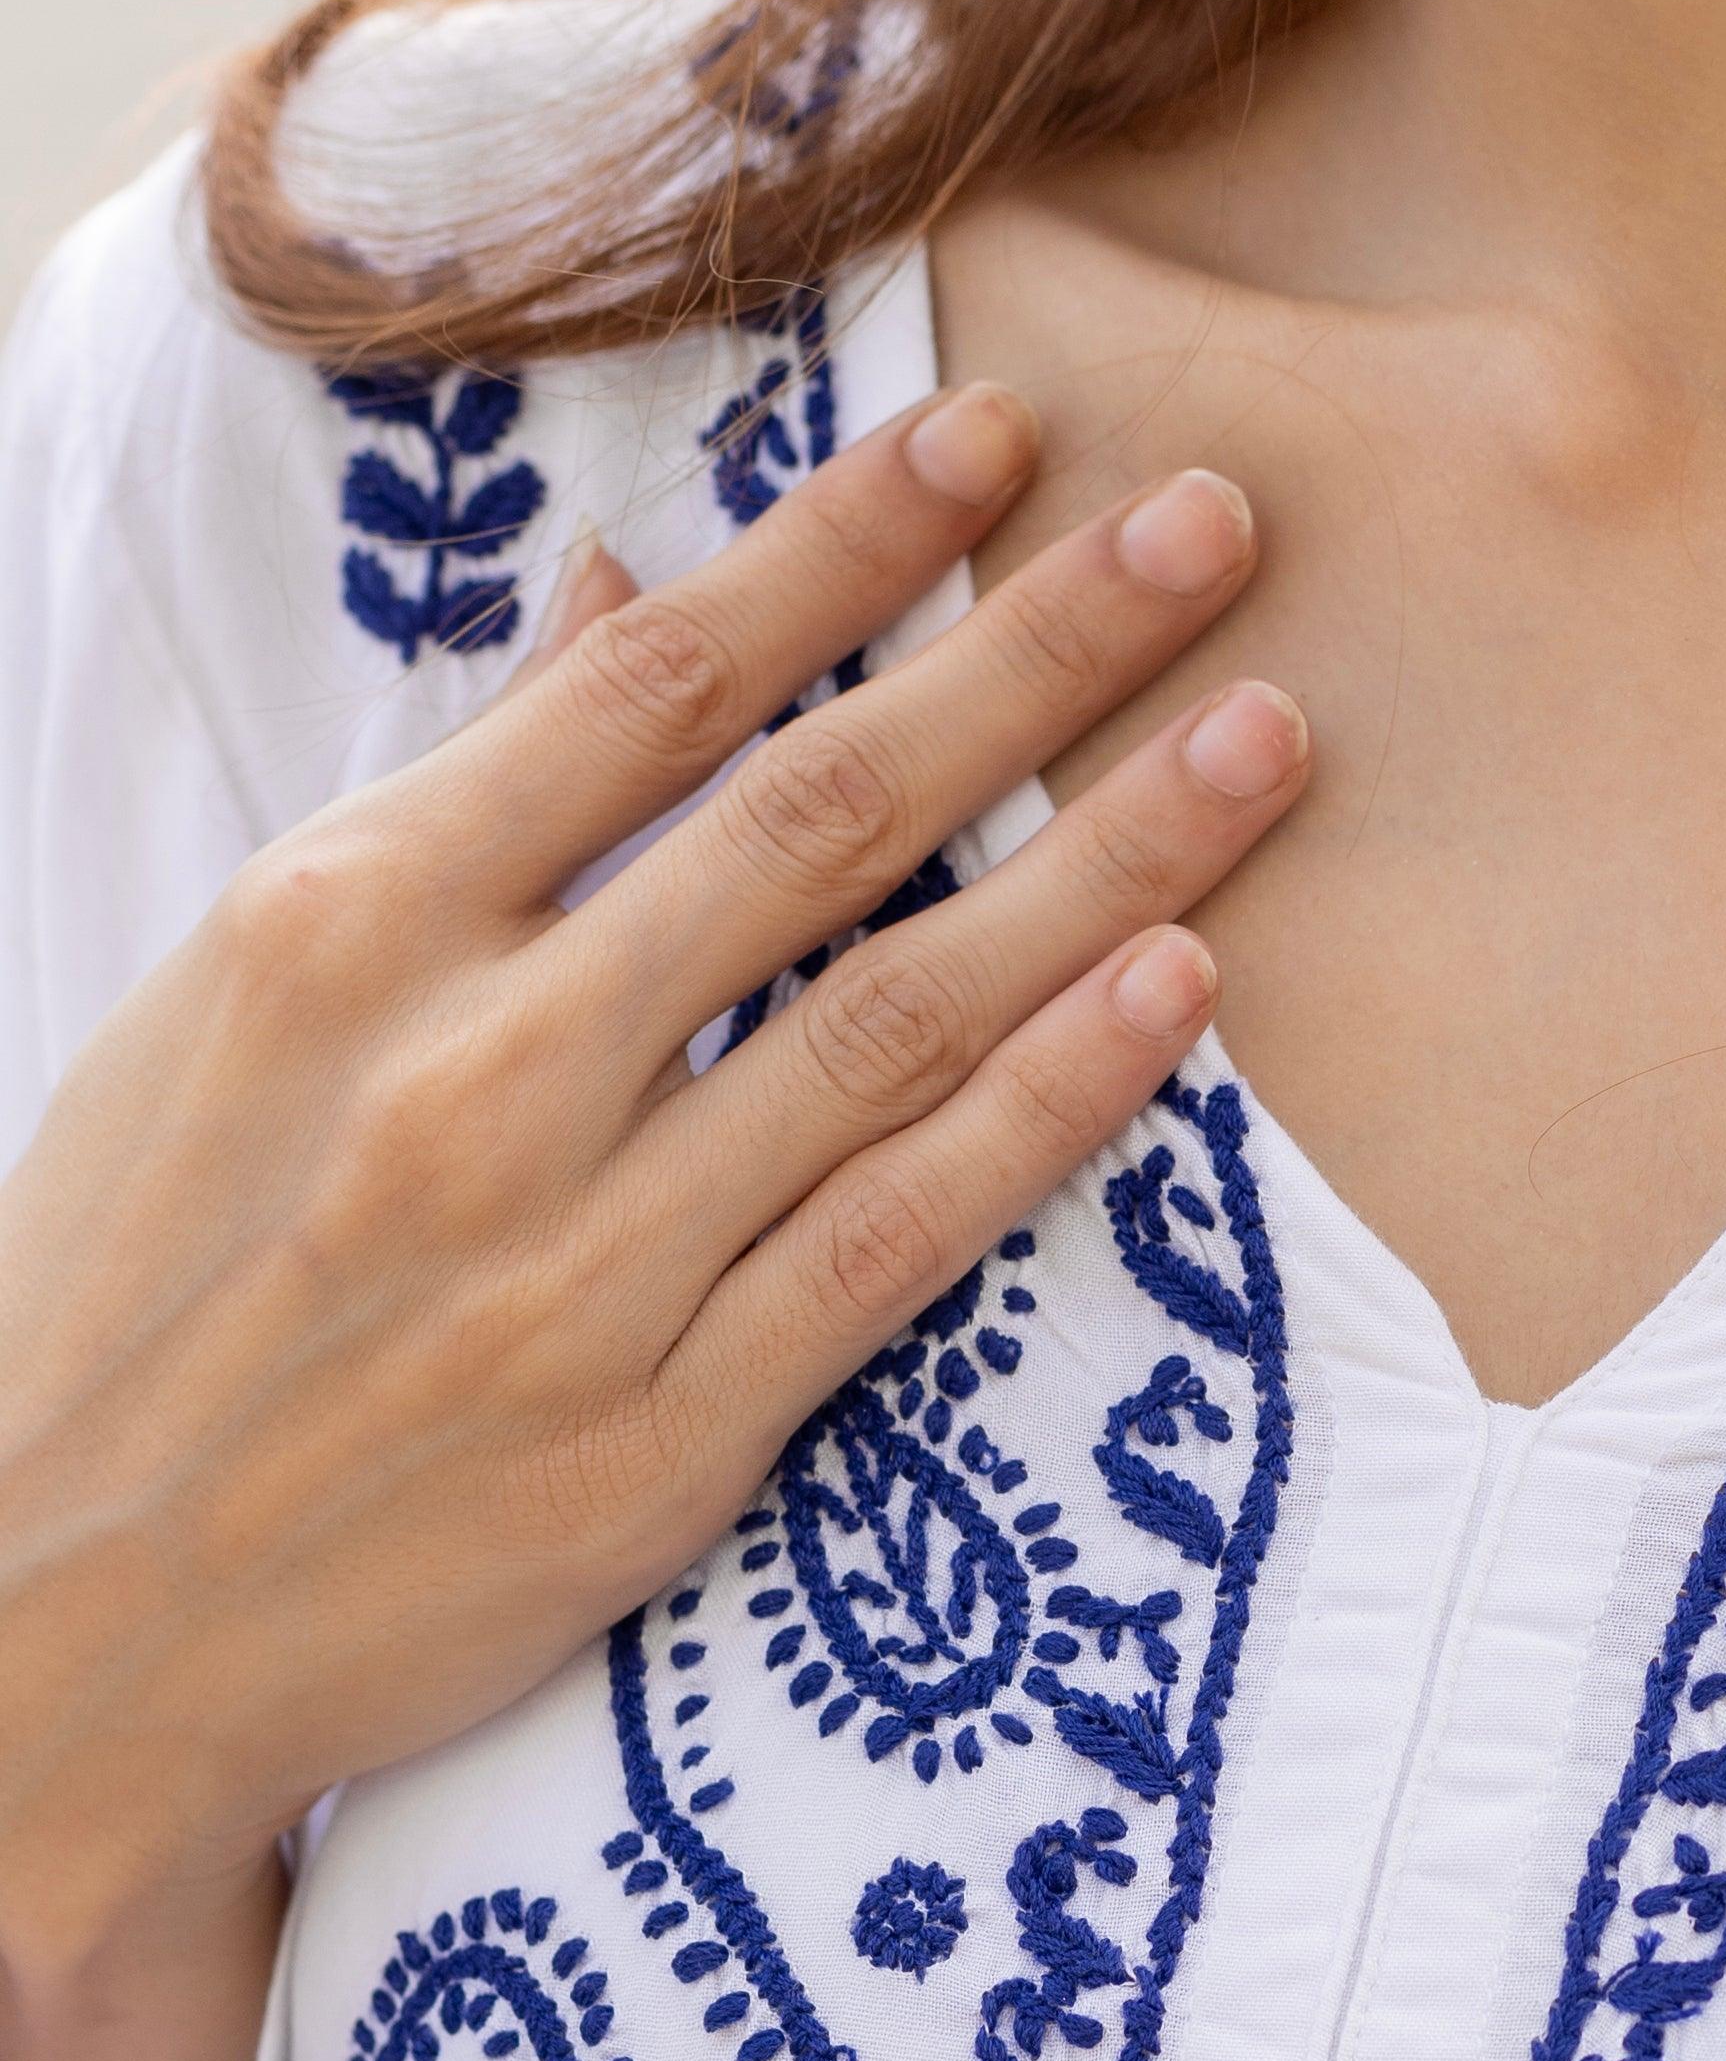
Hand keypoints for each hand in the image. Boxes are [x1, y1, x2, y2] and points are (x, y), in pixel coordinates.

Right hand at [0, 383, 1308, 1985]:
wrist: (52, 1622)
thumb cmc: (142, 1285)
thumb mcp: (242, 1004)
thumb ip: (461, 809)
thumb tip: (624, 594)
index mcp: (345, 928)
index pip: (650, 687)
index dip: (845, 547)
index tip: (1002, 437)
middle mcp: (471, 1075)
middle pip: (817, 818)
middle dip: (1036, 655)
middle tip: (1215, 526)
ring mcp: (576, 1265)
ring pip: (896, 1019)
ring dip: (1110, 861)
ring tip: (1269, 738)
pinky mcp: (660, 1439)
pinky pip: (898, 1241)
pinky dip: (1048, 1111)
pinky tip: (1177, 996)